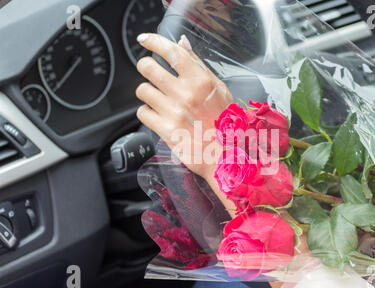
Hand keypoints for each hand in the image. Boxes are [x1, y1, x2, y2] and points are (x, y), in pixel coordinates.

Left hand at [135, 33, 233, 177]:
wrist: (226, 155)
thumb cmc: (226, 123)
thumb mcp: (219, 89)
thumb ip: (198, 65)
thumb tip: (181, 43)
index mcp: (201, 81)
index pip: (171, 52)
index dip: (153, 41)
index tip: (145, 40)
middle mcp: (186, 94)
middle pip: (148, 67)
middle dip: (146, 67)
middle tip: (150, 71)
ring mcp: (173, 112)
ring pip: (142, 90)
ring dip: (148, 93)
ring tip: (159, 99)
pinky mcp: (164, 129)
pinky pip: (142, 112)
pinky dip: (148, 112)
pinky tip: (159, 115)